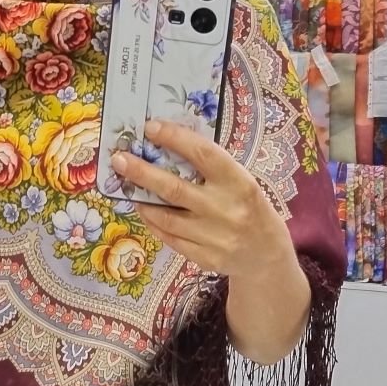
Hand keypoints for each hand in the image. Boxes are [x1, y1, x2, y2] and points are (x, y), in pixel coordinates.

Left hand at [111, 119, 295, 281]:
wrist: (268, 256)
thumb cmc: (250, 208)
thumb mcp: (242, 182)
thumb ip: (212, 169)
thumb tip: (166, 145)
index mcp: (240, 183)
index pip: (203, 154)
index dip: (175, 138)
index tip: (150, 127)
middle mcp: (227, 210)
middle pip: (174, 188)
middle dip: (142, 172)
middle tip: (118, 158)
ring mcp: (215, 237)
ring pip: (166, 216)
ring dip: (142, 199)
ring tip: (126, 184)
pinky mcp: (205, 258)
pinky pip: (170, 237)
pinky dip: (153, 222)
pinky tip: (144, 209)